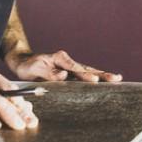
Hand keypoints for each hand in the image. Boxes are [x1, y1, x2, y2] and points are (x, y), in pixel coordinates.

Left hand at [5, 50, 122, 82]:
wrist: (24, 63)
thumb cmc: (28, 66)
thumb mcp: (34, 69)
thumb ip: (49, 73)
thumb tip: (64, 75)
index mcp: (60, 57)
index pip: (74, 67)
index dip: (84, 74)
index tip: (94, 79)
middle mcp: (67, 61)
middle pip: (86, 68)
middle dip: (102, 74)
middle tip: (116, 78)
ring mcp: (70, 68)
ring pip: (88, 72)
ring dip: (102, 76)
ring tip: (117, 79)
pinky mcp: (70, 74)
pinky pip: (84, 77)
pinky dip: (96, 79)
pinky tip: (105, 83)